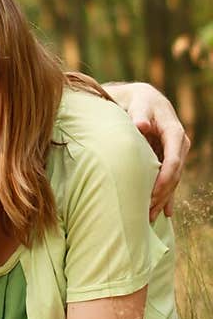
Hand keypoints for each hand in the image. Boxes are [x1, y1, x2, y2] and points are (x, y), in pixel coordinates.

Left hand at [111, 81, 190, 218]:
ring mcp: (176, 153)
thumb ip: (139, 114)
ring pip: (173, 180)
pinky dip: (167, 196)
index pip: (173, 160)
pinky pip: (170, 180)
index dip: (164, 179)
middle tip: (146, 212)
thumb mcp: (139, 104)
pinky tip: (165, 213)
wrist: (143, 100)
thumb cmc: (139, 102)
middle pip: (174, 175)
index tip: (152, 195)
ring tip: (149, 217)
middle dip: (162, 195)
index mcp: (174, 132)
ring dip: (162, 199)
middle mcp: (179, 145)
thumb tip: (140, 125)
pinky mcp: (169, 159)